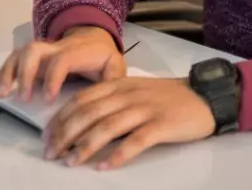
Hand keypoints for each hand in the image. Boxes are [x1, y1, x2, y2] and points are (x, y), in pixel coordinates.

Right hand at [0, 26, 124, 102]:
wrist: (92, 36)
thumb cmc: (101, 55)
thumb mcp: (114, 65)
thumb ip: (113, 79)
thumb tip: (108, 96)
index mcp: (75, 51)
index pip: (61, 59)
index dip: (52, 77)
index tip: (46, 98)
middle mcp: (54, 48)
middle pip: (33, 51)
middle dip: (24, 73)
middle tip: (22, 98)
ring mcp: (39, 53)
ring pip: (18, 55)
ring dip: (6, 74)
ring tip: (0, 95)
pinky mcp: (29, 59)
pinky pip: (9, 64)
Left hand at [43, 76, 214, 169]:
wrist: (204, 95)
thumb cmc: (168, 97)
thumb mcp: (136, 91)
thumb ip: (112, 101)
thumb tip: (82, 121)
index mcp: (120, 85)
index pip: (82, 99)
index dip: (61, 118)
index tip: (46, 136)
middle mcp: (129, 95)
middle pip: (90, 113)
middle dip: (66, 133)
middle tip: (51, 153)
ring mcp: (145, 109)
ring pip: (108, 126)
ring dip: (85, 145)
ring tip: (71, 161)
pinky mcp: (162, 125)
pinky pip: (136, 140)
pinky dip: (118, 154)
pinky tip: (106, 166)